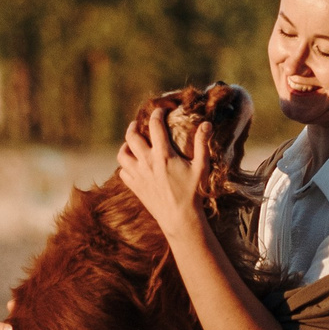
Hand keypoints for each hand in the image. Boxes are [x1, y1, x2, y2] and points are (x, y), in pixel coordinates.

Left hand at [116, 112, 209, 236]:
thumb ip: (203, 144)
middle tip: (137, 124)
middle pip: (131, 137)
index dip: (156, 114)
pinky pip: (123, 172)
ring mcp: (138, 175)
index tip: (160, 111)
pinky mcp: (135, 187)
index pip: (154, 126)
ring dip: (125, 146)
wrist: (180, 218)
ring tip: (130, 143)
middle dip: (133, 126)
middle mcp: (147, 162)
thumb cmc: (193, 192)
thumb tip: (206, 124)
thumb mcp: (201, 167)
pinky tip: (133, 165)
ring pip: (122, 154)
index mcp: (163, 155)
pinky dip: (125, 166)